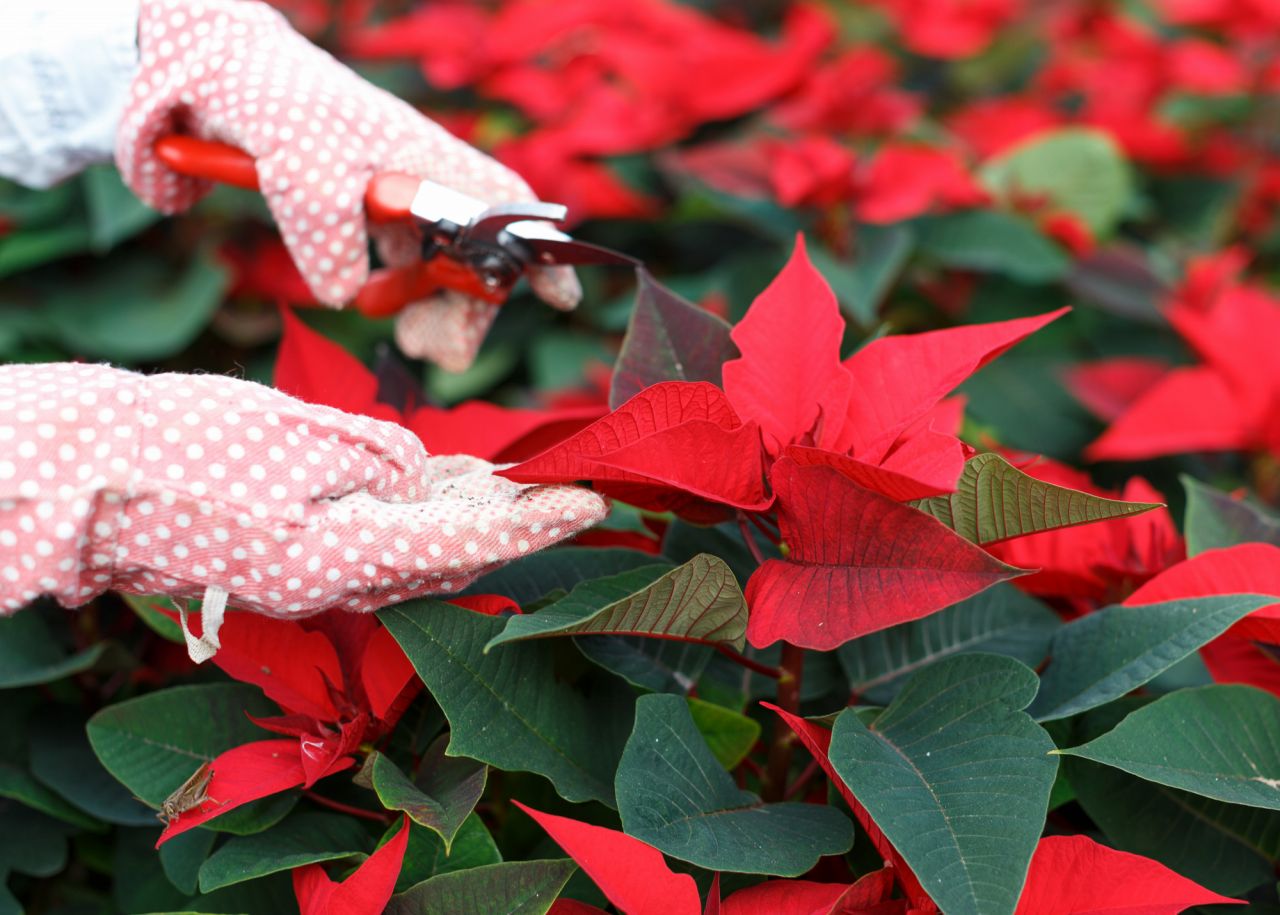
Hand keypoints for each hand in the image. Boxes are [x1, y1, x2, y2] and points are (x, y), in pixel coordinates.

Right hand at [0, 363, 606, 657]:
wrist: (88, 478)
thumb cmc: (181, 443)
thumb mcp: (297, 434)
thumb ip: (382, 461)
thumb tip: (425, 479)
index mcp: (343, 556)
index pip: (469, 543)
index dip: (537, 525)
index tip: (593, 501)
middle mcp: (339, 583)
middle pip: (458, 556)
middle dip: (520, 525)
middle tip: (576, 490)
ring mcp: (318, 578)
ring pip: (426, 550)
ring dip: (480, 518)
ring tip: (532, 483)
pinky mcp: (301, 559)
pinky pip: (386, 541)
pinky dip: (431, 513)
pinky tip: (460, 481)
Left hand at [115, 0, 579, 370]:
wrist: (222, 79)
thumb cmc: (279, 111)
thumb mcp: (302, 173)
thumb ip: (329, 236)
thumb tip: (346, 295)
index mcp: (428, 162)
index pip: (503, 206)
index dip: (537, 252)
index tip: (559, 298)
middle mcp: (423, 180)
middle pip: (475, 252)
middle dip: (469, 307)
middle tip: (438, 352)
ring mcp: (396, 197)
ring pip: (439, 263)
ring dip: (434, 308)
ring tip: (413, 344)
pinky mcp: (363, 210)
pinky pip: (400, 261)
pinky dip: (398, 293)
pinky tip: (382, 311)